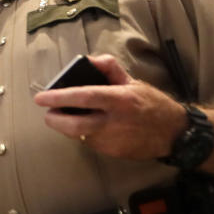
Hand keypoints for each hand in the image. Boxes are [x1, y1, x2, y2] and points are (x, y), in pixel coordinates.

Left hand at [33, 54, 186, 160]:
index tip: (40, 98)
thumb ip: (110, 68)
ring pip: (79, 135)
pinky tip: (89, 127)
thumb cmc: (151, 104)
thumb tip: (89, 60)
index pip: (84, 97)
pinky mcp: (113, 153)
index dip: (59, 97)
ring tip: (68, 117)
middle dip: (55, 120)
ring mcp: (113, 140)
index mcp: (119, 99)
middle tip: (48, 114)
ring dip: (68, 127)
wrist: (173, 133)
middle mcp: (114, 121)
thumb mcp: (133, 81)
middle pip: (74, 125)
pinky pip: (90, 143)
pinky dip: (84, 134)